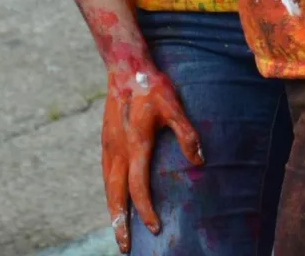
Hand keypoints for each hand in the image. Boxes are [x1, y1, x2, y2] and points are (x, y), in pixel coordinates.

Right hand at [101, 64, 202, 252]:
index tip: (154, 228)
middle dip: (119, 222)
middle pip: (115, 195)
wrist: (125, 67)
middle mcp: (118, 149)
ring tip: (118, 229)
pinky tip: (114, 198)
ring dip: (112, 210)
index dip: (146, 210)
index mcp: (135, 144)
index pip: (138, 186)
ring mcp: (109, 145)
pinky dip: (109, 192)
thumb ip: (186, 134)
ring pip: (107, 186)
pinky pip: (105, 174)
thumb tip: (199, 161)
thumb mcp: (174, 106)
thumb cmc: (152, 87)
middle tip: (124, 246)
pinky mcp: (105, 140)